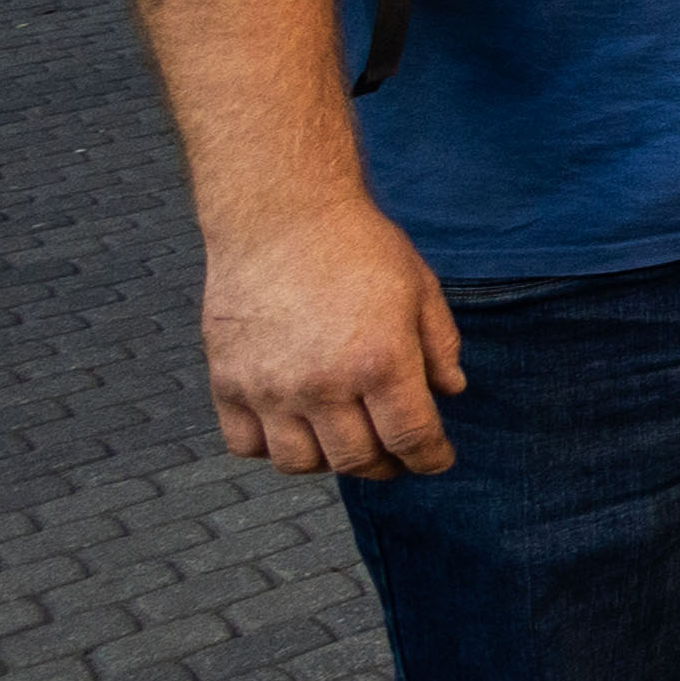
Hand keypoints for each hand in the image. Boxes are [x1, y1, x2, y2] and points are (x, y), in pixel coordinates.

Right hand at [202, 198, 462, 478]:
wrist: (281, 215)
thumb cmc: (358, 246)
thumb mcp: (420, 288)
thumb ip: (439, 346)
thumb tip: (451, 392)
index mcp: (381, 361)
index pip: (411, 439)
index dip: (431, 458)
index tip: (437, 460)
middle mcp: (324, 384)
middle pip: (357, 460)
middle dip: (385, 465)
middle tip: (394, 454)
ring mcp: (270, 388)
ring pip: (299, 464)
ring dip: (328, 461)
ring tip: (344, 439)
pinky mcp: (228, 384)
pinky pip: (246, 445)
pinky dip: (271, 447)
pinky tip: (293, 425)